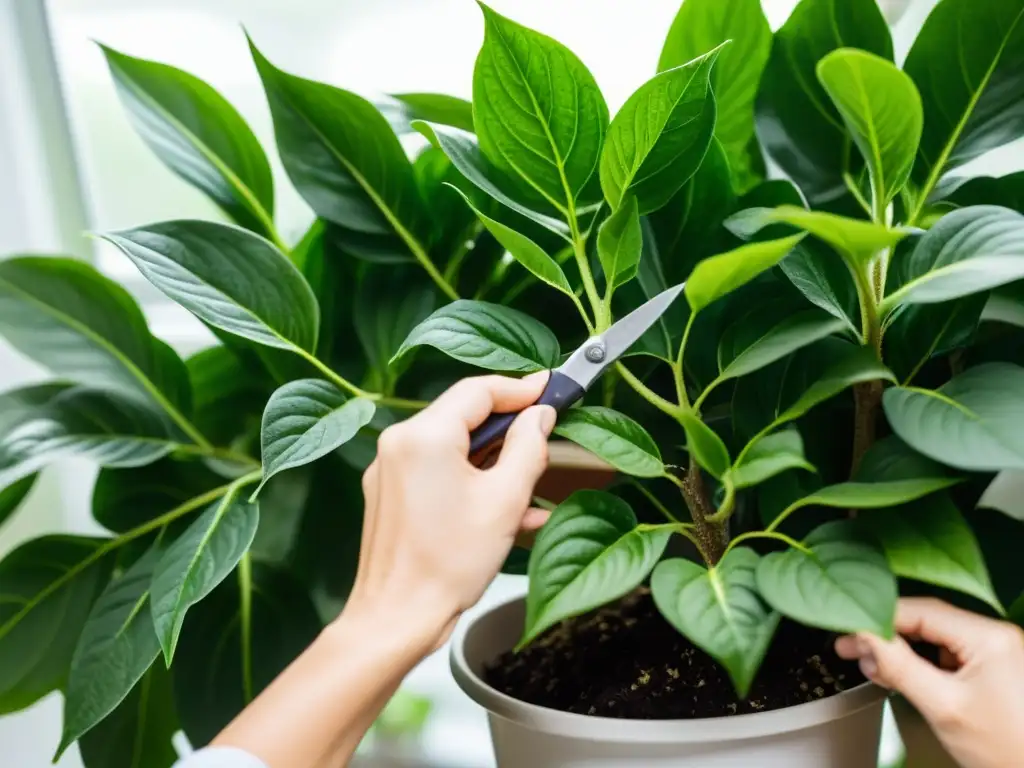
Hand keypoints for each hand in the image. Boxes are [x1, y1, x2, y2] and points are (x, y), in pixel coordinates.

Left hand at [346, 372, 555, 648]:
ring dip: (495, 460)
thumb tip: (540, 416)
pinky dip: (472, 483)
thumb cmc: (448, 565)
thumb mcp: (505, 501)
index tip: (551, 387)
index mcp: (424, 436)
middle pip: (463, 416)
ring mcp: (389, 470)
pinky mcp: (390, 495)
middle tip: (547, 433)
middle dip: (508, 426)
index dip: (521, 387)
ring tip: (534, 485)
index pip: (479, 390)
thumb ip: (529, 448)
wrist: (396, 619)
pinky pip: (438, 473)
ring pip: (453, 448)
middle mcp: (399, 444)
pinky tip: (507, 509)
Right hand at [836, 597, 1023, 767]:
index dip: (877, 620)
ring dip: (900, 651)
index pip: (920, 611)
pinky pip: (946, 655)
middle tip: (849, 648)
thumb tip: (865, 638)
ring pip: (934, 638)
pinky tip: (899, 674)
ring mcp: (995, 653)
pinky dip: (920, 663)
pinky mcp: (992, 669)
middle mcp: (995, 637)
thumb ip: (900, 667)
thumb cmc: (1009, 751)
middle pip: (925, 622)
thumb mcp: (944, 707)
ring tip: (872, 666)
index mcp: (989, 637)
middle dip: (885, 636)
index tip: (847, 630)